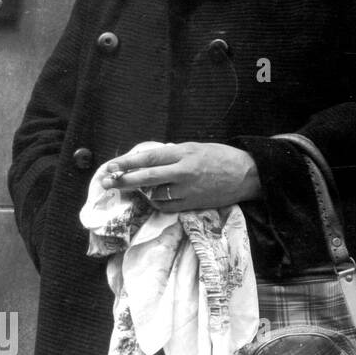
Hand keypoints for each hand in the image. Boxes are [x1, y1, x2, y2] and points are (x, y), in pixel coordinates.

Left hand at [99, 141, 260, 211]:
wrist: (248, 175)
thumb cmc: (222, 157)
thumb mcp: (196, 148)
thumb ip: (173, 154)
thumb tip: (148, 161)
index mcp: (184, 153)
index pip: (148, 158)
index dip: (127, 162)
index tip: (110, 166)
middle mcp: (184, 171)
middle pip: (146, 177)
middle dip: (123, 180)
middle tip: (106, 183)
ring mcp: (188, 190)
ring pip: (155, 194)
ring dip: (145, 192)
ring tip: (143, 189)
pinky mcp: (193, 204)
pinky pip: (167, 206)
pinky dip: (159, 203)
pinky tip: (158, 198)